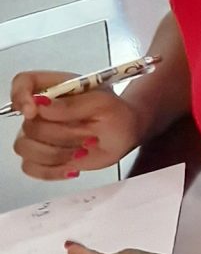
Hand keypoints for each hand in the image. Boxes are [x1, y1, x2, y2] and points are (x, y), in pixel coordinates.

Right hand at [9, 72, 140, 181]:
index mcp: (56, 88)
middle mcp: (42, 110)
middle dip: (61, 135)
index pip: (23, 83)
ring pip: (25, 147)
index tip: (33, 111)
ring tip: (83, 150)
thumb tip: (42, 105)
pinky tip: (71, 167)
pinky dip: (51, 170)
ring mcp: (39, 134)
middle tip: (89, 134)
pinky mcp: (41, 156)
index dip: (20, 95)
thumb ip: (73, 104)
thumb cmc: (117, 114)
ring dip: (57, 153)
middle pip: (28, 125)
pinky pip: (29, 166)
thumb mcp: (104, 104)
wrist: (125, 136)